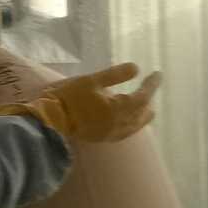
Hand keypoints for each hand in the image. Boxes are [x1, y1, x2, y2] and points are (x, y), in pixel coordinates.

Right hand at [0, 64, 160, 143]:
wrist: (50, 122)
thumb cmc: (69, 97)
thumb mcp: (91, 80)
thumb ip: (115, 75)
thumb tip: (136, 68)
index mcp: (119, 109)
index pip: (143, 96)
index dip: (151, 84)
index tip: (158, 74)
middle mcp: (120, 124)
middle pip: (143, 113)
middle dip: (148, 99)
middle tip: (149, 86)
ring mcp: (112, 134)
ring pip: (136, 125)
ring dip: (142, 112)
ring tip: (142, 103)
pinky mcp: (104, 138)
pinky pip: (127, 131)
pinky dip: (132, 122)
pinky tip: (127, 118)